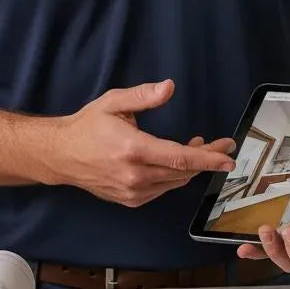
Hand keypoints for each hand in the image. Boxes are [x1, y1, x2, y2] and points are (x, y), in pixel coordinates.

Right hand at [47, 79, 235, 206]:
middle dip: (208, 159)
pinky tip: (176, 162)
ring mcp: (132, 192)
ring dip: (192, 167)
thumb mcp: (113, 102)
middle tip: (222, 145)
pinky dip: (175, 177)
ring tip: (199, 147)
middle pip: (183, 172)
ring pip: (175, 183)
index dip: (209, 158)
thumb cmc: (88, 126)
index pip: (180, 158)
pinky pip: (162, 189)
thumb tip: (169, 87)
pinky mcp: (130, 200)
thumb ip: (143, 95)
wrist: (60, 155)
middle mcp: (135, 176)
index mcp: (134, 150)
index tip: (229, 155)